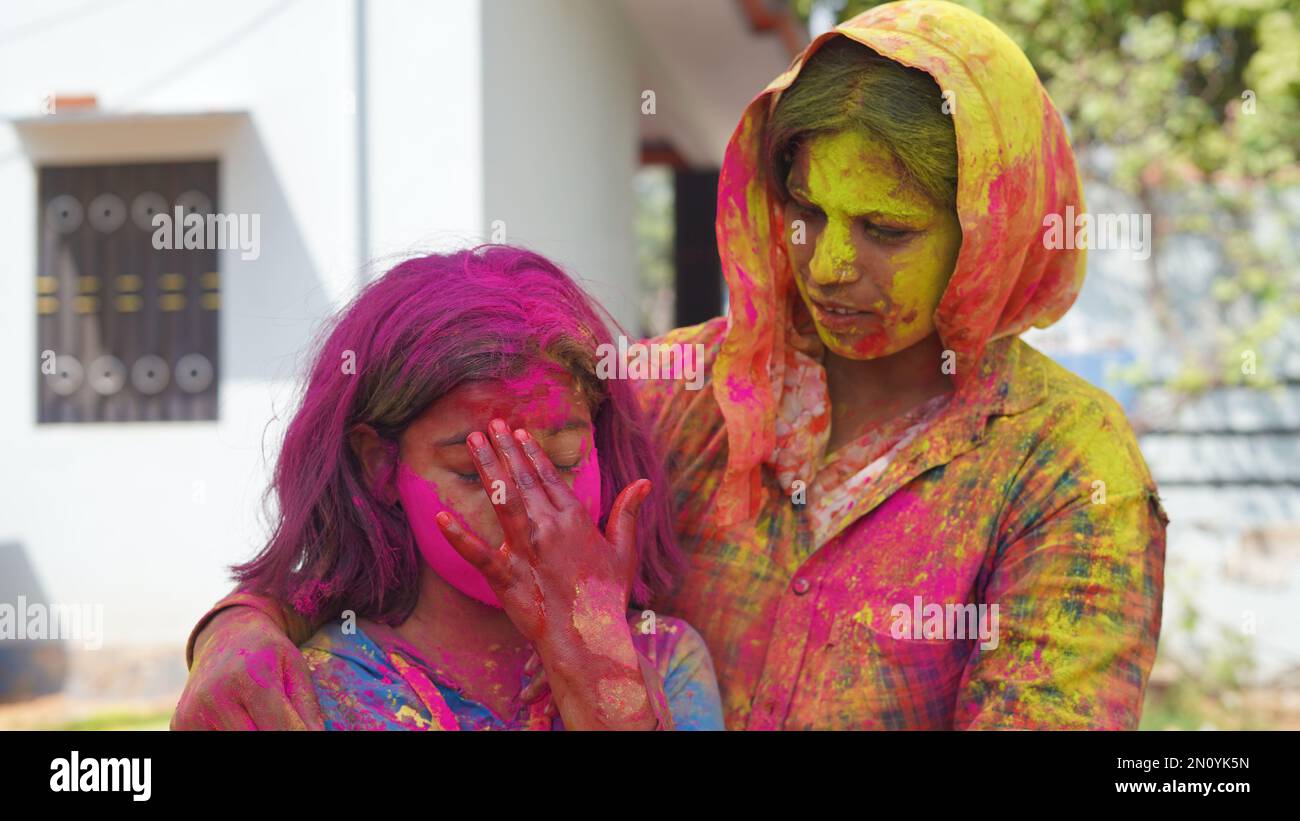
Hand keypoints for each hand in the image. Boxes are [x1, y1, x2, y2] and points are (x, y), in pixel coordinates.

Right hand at [171, 606, 323, 730]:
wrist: (225, 635)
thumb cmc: (268, 653)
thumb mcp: (296, 670)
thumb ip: (307, 710)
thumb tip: (319, 737)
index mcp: (251, 679)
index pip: (283, 730)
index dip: (300, 737)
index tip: (310, 735)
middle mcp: (216, 697)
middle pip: (256, 741)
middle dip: (276, 736)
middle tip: (284, 725)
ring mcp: (193, 714)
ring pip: (234, 745)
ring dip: (254, 735)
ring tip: (262, 718)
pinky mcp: (180, 725)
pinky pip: (212, 743)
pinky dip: (232, 735)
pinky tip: (241, 722)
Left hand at [435, 419, 648, 645]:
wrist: (589, 636)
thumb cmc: (606, 596)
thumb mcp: (623, 550)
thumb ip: (627, 512)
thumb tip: (644, 482)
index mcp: (574, 519)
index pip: (549, 478)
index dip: (531, 453)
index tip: (518, 433)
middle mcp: (549, 528)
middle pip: (524, 480)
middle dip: (506, 449)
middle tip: (490, 424)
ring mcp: (526, 550)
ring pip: (503, 500)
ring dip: (488, 467)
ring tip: (474, 442)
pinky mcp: (507, 576)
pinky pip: (478, 553)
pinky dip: (458, 536)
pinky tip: (440, 516)